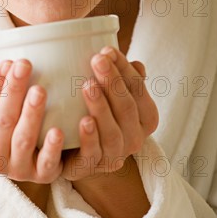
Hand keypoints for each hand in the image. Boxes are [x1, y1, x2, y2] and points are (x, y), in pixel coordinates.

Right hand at [0, 46, 64, 183]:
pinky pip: (47, 163)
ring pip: (23, 140)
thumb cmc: (0, 116)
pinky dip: (52, 147)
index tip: (6, 62)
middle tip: (24, 65)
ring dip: (31, 114)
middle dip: (13, 91)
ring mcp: (17, 170)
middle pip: (2, 122)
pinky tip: (58, 130)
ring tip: (40, 90)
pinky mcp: (42, 176)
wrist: (25, 150)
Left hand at [61, 46, 158, 181]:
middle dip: (113, 82)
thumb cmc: (96, 109)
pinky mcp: (90, 168)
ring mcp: (114, 156)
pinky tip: (83, 121)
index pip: (139, 91)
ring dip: (101, 107)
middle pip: (127, 109)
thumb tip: (138, 64)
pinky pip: (93, 155)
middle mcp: (135, 139)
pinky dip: (90, 138)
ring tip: (88, 85)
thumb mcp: (111, 91)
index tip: (107, 49)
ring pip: (113, 133)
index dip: (124, 70)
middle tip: (97, 60)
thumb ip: (124, 78)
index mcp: (145, 118)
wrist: (72, 147)